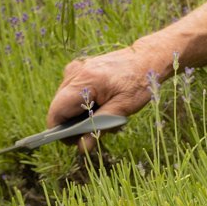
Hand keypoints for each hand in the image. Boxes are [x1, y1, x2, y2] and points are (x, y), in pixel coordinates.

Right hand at [46, 43, 171, 152]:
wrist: (149, 58)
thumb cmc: (140, 81)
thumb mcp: (123, 107)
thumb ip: (98, 127)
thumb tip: (81, 148)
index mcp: (84, 81)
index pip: (57, 112)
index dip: (61, 131)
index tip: (77, 140)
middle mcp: (75, 72)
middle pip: (59, 107)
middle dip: (75, 123)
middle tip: (99, 126)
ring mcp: (77, 69)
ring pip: (66, 101)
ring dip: (81, 113)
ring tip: (105, 112)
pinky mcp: (81, 69)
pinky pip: (73, 92)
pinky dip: (84, 102)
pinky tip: (103, 102)